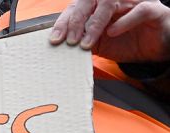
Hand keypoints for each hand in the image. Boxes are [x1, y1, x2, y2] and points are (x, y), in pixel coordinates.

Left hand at [51, 0, 169, 62]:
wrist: (156, 46)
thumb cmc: (127, 42)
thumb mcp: (100, 45)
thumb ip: (83, 42)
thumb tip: (61, 49)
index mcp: (98, 7)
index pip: (76, 8)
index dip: (63, 22)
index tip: (55, 39)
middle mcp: (114, 0)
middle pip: (89, 1)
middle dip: (76, 21)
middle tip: (70, 40)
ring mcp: (133, 2)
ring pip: (109, 3)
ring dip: (95, 23)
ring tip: (86, 42)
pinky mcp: (152, 9)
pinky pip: (138, 10)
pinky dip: (123, 21)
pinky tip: (112, 33)